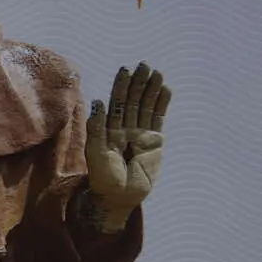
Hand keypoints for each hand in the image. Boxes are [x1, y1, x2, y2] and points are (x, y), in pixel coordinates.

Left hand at [84, 63, 169, 232]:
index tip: (126, 70)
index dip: (121, 87)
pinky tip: (166, 90)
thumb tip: (99, 102)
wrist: (119, 196)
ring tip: (157, 73)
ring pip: (147, 107)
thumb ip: (97, 127)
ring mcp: (141, 134)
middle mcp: (125, 128)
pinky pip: (158, 120)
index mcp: (109, 127)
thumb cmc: (103, 176)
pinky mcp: (154, 143)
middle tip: (144, 65)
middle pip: (133, 101)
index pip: (116, 103)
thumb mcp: (95, 152)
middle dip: (138, 83)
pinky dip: (162, 105)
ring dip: (152, 90)